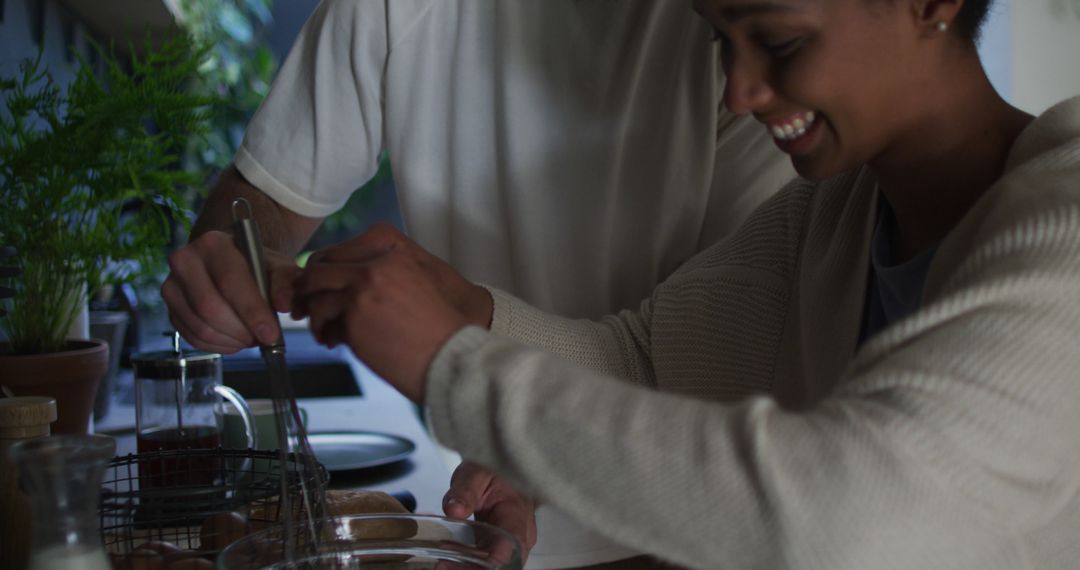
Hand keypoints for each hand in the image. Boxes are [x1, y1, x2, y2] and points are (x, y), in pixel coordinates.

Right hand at [161, 230, 297, 352]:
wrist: (233, 265)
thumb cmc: (257, 266)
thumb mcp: (278, 267)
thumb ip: (286, 282)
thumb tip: (284, 305)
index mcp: (213, 243)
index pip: (229, 280)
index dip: (251, 311)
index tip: (270, 334)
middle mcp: (185, 261)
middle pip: (210, 308)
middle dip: (241, 330)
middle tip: (262, 338)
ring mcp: (172, 286)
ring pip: (201, 327)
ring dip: (231, 340)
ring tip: (251, 337)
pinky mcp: (170, 310)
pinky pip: (192, 338)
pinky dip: (218, 346)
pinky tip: (235, 340)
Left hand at [291, 224, 491, 401]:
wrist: (452, 355)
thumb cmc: (439, 330)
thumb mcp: (416, 285)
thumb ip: (381, 276)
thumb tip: (343, 284)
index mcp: (392, 253)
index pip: (339, 252)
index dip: (322, 269)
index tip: (319, 285)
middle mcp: (375, 266)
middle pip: (319, 268)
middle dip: (307, 289)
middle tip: (306, 307)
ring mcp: (362, 290)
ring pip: (316, 295)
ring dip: (314, 316)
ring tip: (325, 333)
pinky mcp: (354, 319)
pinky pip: (324, 322)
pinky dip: (324, 333)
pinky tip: (334, 343)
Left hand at [444, 462, 537, 562]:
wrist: (501, 469)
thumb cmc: (493, 470)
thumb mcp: (474, 474)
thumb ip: (464, 491)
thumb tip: (454, 510)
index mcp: (517, 516)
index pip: (507, 550)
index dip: (484, 565)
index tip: (453, 563)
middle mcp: (521, 535)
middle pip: (502, 565)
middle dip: (471, 569)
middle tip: (442, 564)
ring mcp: (513, 543)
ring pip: (496, 566)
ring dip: (469, 568)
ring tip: (443, 562)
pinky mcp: (502, 546)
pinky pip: (489, 562)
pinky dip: (469, 563)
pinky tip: (449, 557)